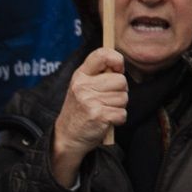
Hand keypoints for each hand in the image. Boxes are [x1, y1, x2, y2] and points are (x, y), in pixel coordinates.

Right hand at [51, 48, 126, 185]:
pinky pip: (122, 113)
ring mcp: (89, 101)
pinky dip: (118, 120)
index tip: (118, 69)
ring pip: (124, 98)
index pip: (101, 54)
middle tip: (107, 100)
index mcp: (80, 75)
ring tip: (104, 111)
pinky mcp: (98, 116)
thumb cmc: (80, 110)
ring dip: (119, 107)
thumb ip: (98, 75)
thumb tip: (120, 66)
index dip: (116, 59)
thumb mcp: (82, 87)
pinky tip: (106, 121)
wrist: (67, 137)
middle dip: (120, 92)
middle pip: (121, 80)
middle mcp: (83, 86)